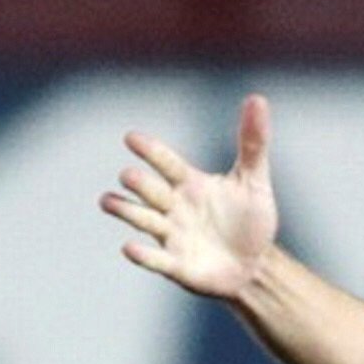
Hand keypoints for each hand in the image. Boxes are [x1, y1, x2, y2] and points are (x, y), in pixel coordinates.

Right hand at [102, 97, 278, 302]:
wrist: (255, 265)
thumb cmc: (251, 220)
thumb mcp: (254, 179)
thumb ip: (252, 142)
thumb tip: (257, 98)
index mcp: (190, 183)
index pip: (166, 162)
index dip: (150, 151)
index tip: (131, 137)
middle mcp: (175, 207)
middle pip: (151, 191)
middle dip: (139, 184)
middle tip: (128, 176)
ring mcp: (173, 236)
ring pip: (144, 220)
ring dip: (126, 211)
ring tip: (106, 201)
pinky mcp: (177, 265)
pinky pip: (157, 259)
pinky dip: (143, 255)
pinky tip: (128, 247)